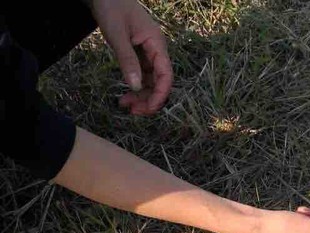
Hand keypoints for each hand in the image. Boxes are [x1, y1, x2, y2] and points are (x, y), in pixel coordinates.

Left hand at [91, 0, 172, 114]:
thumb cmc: (110, 7)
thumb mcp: (116, 34)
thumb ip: (127, 60)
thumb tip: (135, 87)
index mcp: (156, 43)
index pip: (165, 75)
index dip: (160, 95)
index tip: (148, 109)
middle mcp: (156, 50)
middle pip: (160, 82)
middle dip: (149, 99)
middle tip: (132, 111)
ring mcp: (148, 53)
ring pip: (151, 82)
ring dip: (141, 97)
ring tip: (124, 105)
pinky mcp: (139, 55)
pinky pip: (142, 76)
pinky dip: (135, 88)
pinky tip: (125, 96)